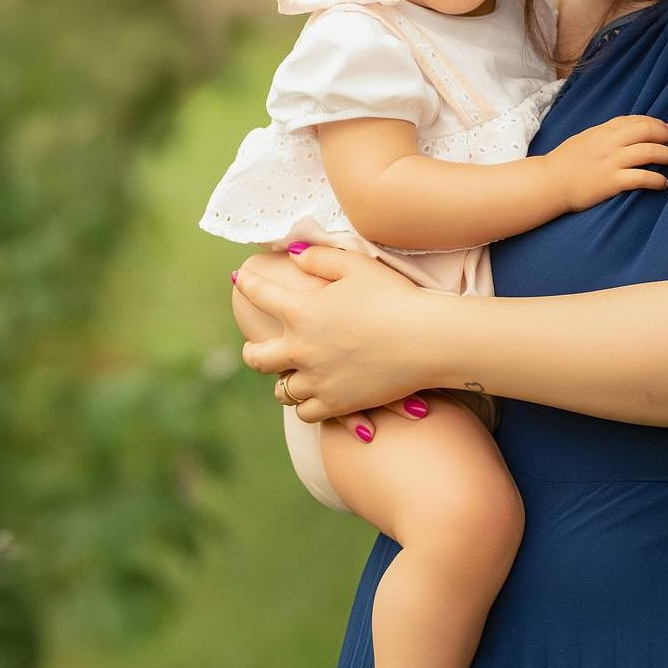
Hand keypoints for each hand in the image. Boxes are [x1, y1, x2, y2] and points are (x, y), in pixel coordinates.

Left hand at [233, 246, 435, 427]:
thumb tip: (293, 254)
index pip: (259, 295)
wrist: (427, 340)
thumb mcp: (357, 265)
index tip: (240, 278)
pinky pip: (306, 413)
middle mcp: (301, 349)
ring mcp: (318, 380)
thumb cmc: (395, 296)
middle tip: (256, 347)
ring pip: (281, 391)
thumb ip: (320, 257)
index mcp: (302, 312)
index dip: (247, 284)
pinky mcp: (337, 404)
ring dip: (284, 380)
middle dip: (252, 351)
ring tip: (292, 375)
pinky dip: (306, 405)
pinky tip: (315, 396)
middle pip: (256, 358)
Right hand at [545, 114, 667, 211]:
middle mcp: (610, 143)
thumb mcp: (583, 139)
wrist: (549, 182)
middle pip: (646, 132)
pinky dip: (657, 179)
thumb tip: (623, 132)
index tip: (665, 128)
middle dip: (665, 135)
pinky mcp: (612, 182)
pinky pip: (642, 178)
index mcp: (602, 131)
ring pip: (650, 152)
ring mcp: (612, 162)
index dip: (654, 123)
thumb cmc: (563, 162)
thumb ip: (603, 134)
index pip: (634, 120)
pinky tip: (664, 183)